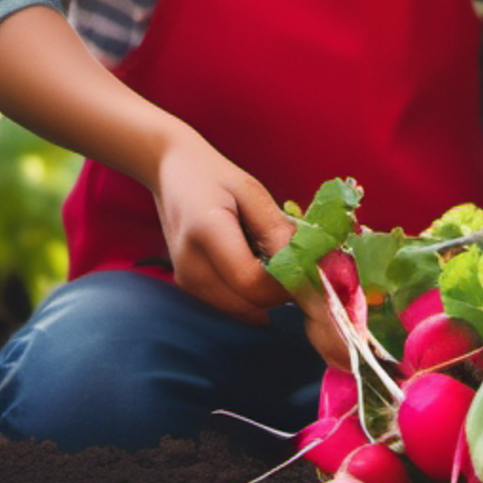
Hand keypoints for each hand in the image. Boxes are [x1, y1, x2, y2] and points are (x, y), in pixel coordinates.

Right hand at [152, 134, 296, 324]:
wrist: (172, 172)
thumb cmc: (214, 176)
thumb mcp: (251, 191)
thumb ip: (275, 229)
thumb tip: (302, 264)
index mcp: (206, 233)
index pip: (251, 282)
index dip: (286, 283)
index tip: (309, 267)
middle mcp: (190, 265)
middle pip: (248, 304)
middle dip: (280, 292)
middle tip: (299, 265)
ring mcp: (186, 280)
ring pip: (242, 310)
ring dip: (267, 294)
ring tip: (275, 260)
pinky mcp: (189, 286)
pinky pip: (231, 304)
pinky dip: (251, 293)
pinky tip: (257, 265)